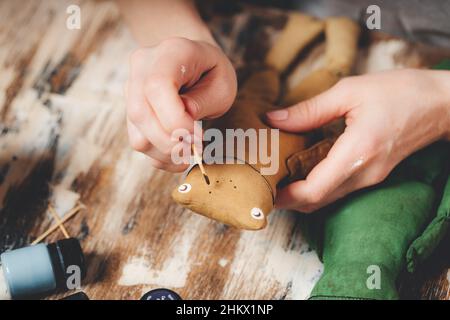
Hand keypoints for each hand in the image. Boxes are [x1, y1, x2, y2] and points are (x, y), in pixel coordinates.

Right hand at [126, 37, 236, 170]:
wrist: (194, 60)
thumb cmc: (212, 71)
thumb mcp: (222, 83)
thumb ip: (203, 101)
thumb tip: (184, 122)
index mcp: (169, 53)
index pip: (156, 87)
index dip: (175, 120)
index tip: (198, 136)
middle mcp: (142, 67)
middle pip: (141, 114)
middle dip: (171, 142)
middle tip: (196, 148)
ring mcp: (131, 89)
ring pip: (137, 135)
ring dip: (167, 153)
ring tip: (191, 151)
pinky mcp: (131, 111)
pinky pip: (140, 143)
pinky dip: (161, 156)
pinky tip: (180, 153)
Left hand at [267, 69, 449, 211]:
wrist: (441, 104)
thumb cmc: (399, 92)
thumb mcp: (350, 91)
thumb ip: (309, 110)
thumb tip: (273, 119)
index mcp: (357, 151)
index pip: (315, 189)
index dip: (287, 196)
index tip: (265, 190)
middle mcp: (364, 173)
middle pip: (318, 200)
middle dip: (288, 199)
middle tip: (264, 185)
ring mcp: (370, 178)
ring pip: (328, 198)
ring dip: (301, 194)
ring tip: (278, 178)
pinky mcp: (373, 175)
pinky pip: (339, 189)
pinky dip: (317, 187)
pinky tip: (303, 171)